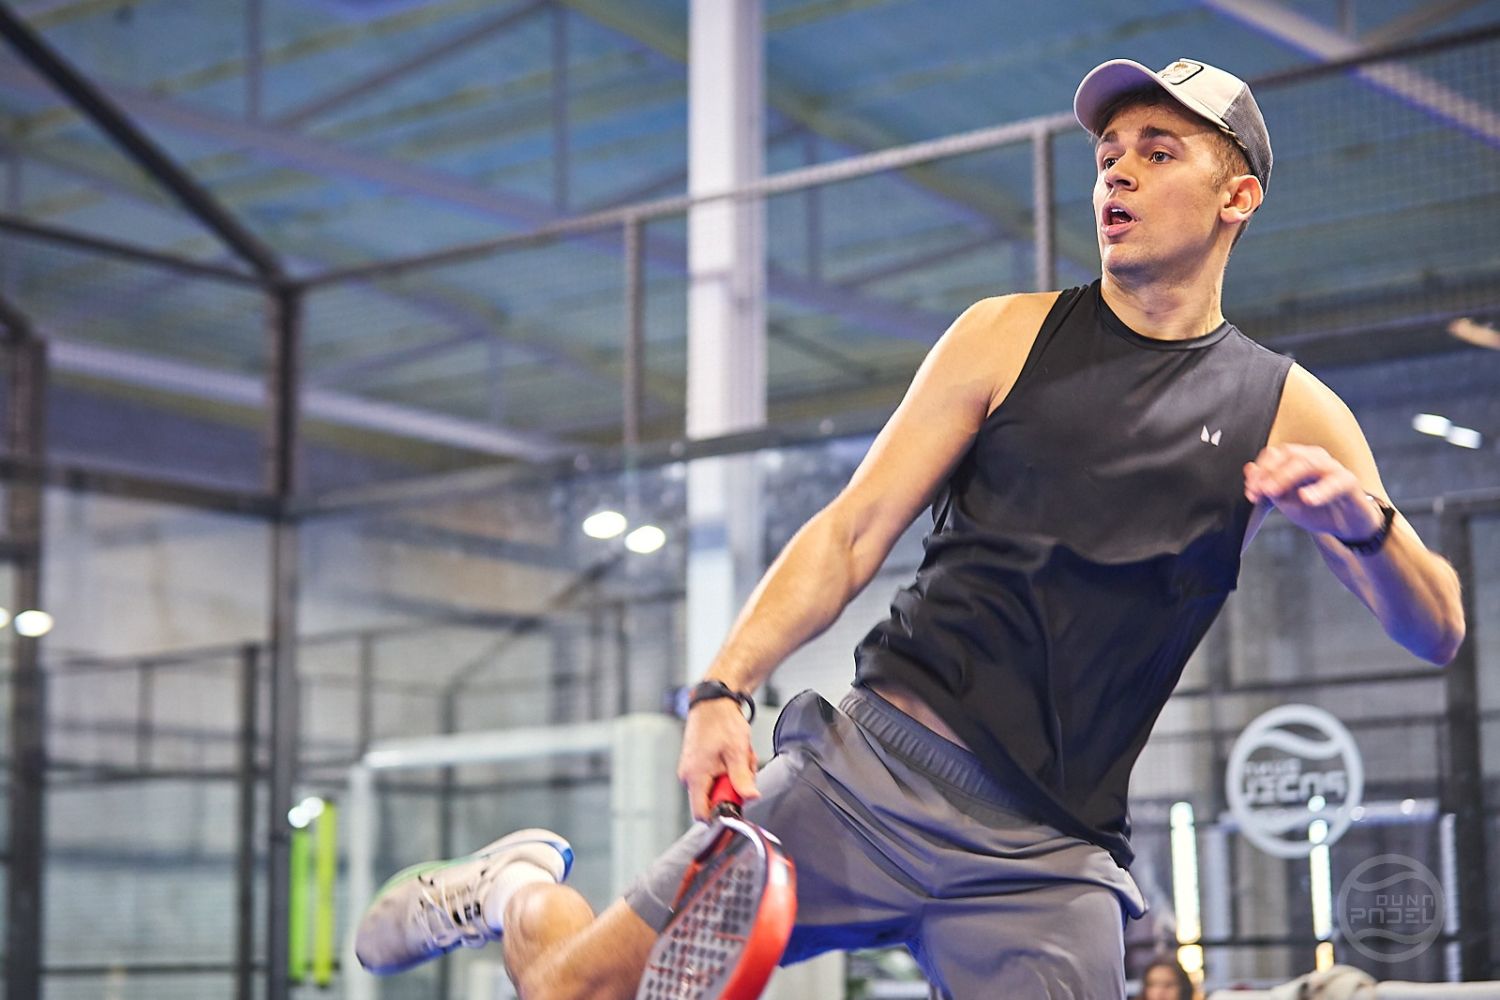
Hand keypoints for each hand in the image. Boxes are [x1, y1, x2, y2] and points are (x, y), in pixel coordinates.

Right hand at [677, 698, 759, 821]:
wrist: (714, 701)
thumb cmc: (722, 722)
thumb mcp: (737, 752)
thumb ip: (742, 779)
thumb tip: (751, 798)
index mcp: (694, 776)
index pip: (702, 813)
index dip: (722, 813)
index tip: (738, 802)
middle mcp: (688, 776)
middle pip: (715, 799)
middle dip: (734, 787)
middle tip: (745, 768)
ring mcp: (692, 770)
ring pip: (719, 786)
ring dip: (735, 776)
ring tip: (740, 755)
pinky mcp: (698, 764)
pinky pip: (716, 776)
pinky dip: (730, 768)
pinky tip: (735, 753)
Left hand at [1243, 444, 1382, 539]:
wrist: (1345, 525)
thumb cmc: (1316, 509)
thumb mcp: (1287, 503)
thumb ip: (1268, 488)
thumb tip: (1249, 470)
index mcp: (1298, 460)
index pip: (1276, 455)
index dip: (1260, 471)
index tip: (1250, 490)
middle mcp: (1315, 459)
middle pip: (1290, 455)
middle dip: (1270, 472)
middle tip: (1260, 491)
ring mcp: (1333, 468)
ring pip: (1309, 463)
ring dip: (1287, 477)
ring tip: (1273, 492)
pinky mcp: (1349, 482)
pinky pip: (1335, 482)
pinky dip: (1319, 490)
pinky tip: (1307, 499)